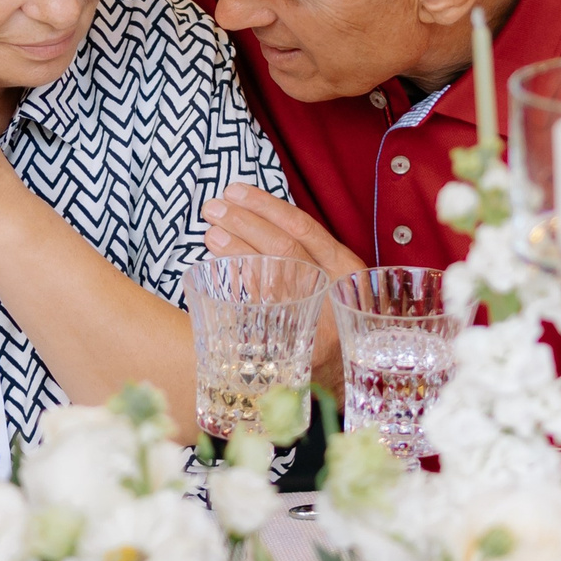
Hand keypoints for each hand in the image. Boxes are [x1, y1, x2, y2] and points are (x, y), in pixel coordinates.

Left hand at [200, 183, 362, 382]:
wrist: (349, 369)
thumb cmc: (331, 313)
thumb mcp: (332, 277)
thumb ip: (305, 252)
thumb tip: (250, 217)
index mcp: (344, 266)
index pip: (303, 227)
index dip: (265, 206)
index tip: (234, 190)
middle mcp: (331, 289)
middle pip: (283, 248)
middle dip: (244, 223)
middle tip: (213, 208)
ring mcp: (313, 318)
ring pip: (268, 277)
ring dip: (234, 251)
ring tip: (210, 233)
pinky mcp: (293, 342)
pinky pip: (258, 308)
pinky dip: (238, 285)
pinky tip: (217, 269)